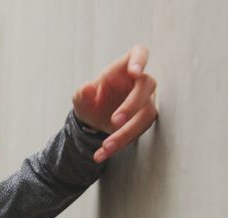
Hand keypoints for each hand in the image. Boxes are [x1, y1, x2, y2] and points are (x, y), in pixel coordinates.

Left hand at [72, 44, 158, 162]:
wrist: (93, 122)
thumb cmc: (91, 102)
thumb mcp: (80, 100)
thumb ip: (82, 94)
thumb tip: (86, 87)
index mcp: (123, 68)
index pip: (139, 53)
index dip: (140, 60)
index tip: (135, 72)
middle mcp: (138, 83)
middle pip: (146, 86)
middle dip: (132, 105)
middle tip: (115, 121)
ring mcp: (145, 102)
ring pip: (146, 114)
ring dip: (126, 132)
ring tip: (106, 146)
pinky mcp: (144, 120)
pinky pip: (138, 133)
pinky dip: (120, 144)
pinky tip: (102, 154)